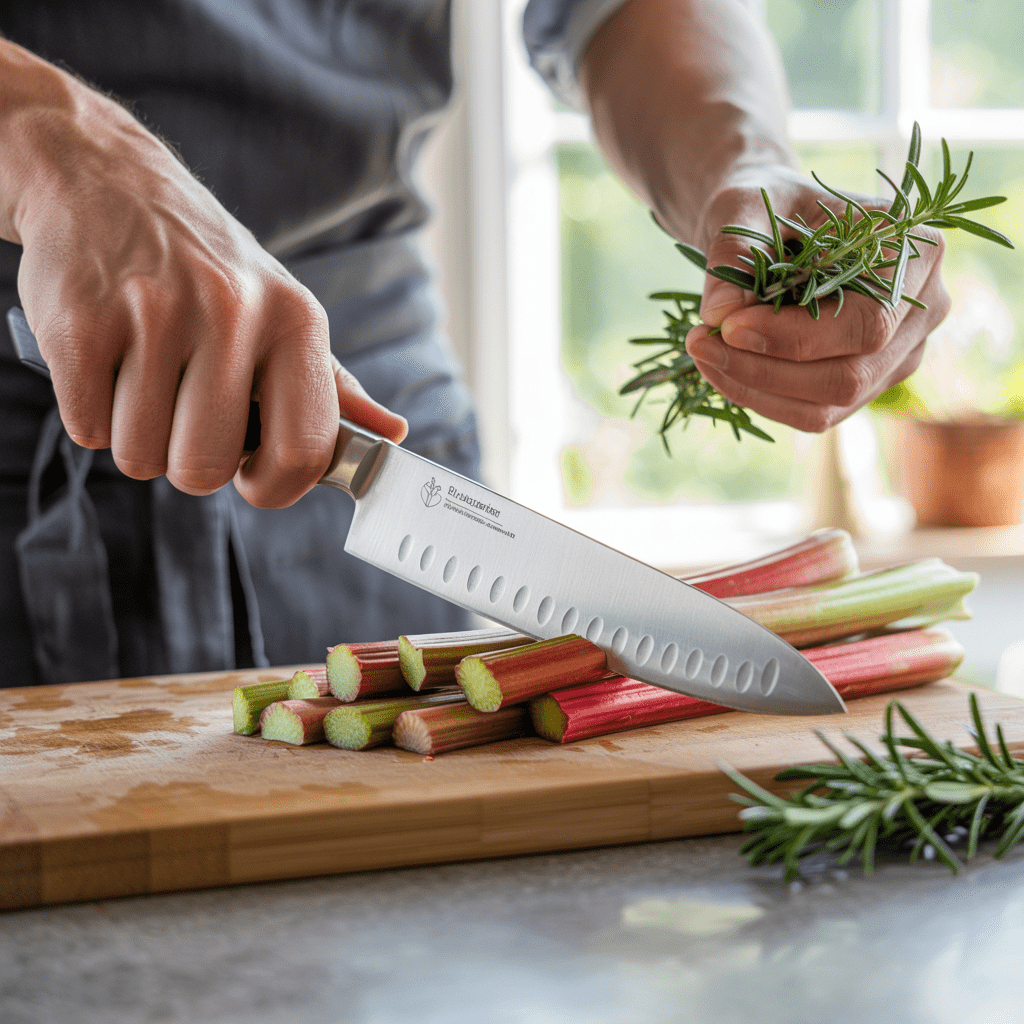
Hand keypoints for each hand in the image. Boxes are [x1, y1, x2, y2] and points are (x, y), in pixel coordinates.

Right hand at [0, 41, 406, 507]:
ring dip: (138, 438)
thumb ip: (332, 384)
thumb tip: (391, 434)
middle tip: (185, 417)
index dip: (275, 486)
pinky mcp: (80, 320)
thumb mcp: (284, 311)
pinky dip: (92, 415)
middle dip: (190, 464)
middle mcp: (232, 311)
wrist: (105, 180)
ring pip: (141, 457)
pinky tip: (107, 363)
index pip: (303, 451)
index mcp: (295, 321)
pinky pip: (88, 430)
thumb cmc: (210, 267)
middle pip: (206, 468)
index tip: (256, 477)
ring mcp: (154, 312)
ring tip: (144, 378)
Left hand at [682, 165, 950, 432]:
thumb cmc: (769, 204)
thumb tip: (718, 314)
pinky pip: (814, 412)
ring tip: (702, 353)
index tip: (726, 327)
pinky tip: (721, 369)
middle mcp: (923, 309)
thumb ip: (735, 252)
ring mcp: (900, 354)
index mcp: (915, 253)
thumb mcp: (746, 208)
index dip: (794, 337)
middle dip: (766, 369)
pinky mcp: (867, 383)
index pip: (866, 323)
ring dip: (756, 389)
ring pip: (831, 403)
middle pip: (851, 374)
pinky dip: (760, 397)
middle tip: (700, 345)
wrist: (772, 221)